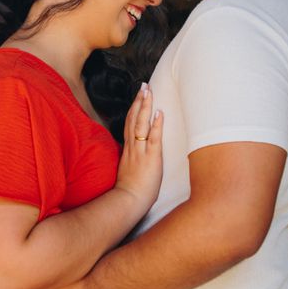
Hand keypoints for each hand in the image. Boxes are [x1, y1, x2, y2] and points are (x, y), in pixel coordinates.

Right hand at [115, 84, 162, 213]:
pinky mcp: (151, 158)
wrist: (128, 202)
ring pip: (141, 124)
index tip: (137, 96)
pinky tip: (159, 113)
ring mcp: (141, 152)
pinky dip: (156, 125)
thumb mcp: (128, 170)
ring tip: (149, 92)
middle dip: (139, 101)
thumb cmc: (130, 191)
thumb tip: (134, 154)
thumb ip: (130, 159)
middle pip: (133, 119)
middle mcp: (133, 147)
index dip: (133, 109)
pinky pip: (153, 138)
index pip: (129, 124)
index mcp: (128, 150)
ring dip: (145, 107)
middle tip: (144, 86)